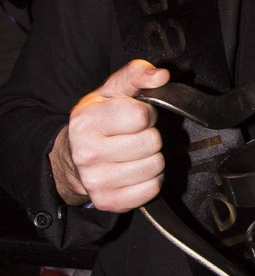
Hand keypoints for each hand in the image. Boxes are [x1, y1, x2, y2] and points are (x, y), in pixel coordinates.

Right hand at [49, 59, 169, 210]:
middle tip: (134, 136)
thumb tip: (161, 75)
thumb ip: (137, 74)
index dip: (146, 114)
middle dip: (149, 136)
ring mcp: (96, 181)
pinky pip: (152, 189)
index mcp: (86, 121)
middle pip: (152, 142)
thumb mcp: (112, 90)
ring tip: (135, 153)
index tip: (135, 117)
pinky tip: (135, 170)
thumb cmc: (98, 120)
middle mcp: (87, 153)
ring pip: (155, 167)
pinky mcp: (108, 201)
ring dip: (152, 158)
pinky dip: (151, 180)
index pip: (141, 116)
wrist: (73, 156)